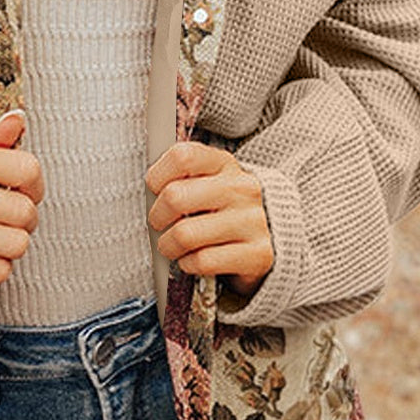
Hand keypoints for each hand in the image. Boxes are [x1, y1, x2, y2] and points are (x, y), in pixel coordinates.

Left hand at [146, 141, 272, 296]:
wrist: (273, 238)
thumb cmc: (226, 208)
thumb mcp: (210, 182)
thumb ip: (182, 177)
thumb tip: (146, 190)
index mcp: (224, 164)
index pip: (182, 156)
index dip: (158, 174)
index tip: (155, 189)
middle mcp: (241, 188)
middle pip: (175, 197)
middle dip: (157, 216)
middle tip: (159, 224)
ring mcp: (252, 221)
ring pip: (185, 234)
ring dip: (169, 245)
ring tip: (172, 246)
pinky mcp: (257, 254)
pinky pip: (203, 261)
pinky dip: (188, 264)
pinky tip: (192, 259)